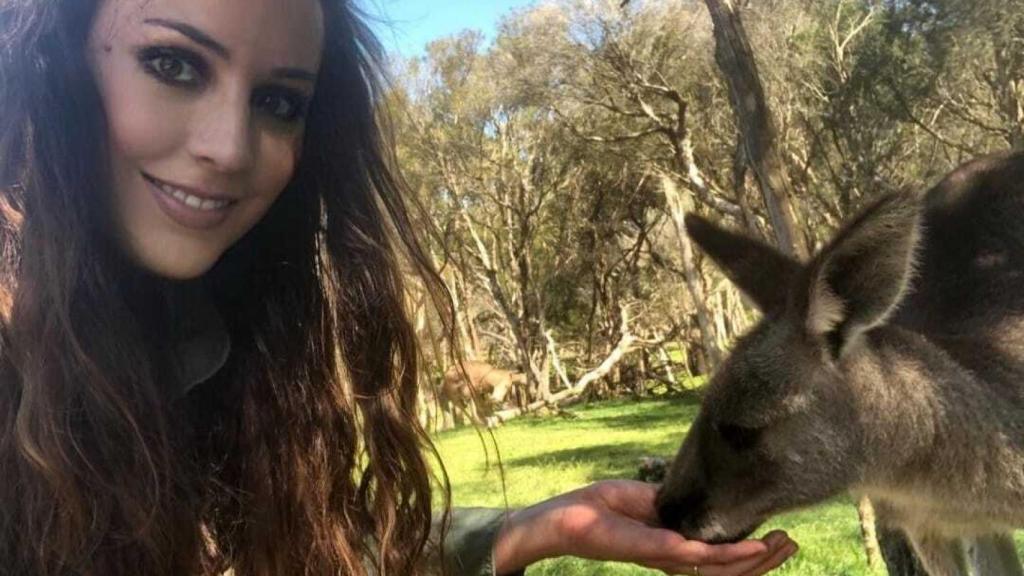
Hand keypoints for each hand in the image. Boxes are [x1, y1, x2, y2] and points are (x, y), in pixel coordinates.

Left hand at [493, 480, 796, 575]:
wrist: (568, 517)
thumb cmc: (601, 508)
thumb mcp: (646, 500)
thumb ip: (673, 503)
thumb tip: (700, 492)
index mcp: (676, 549)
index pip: (722, 559)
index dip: (754, 553)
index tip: (780, 536)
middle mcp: (677, 560)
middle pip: (731, 570)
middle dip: (766, 560)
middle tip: (792, 543)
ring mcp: (669, 557)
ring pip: (724, 567)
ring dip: (757, 559)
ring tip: (783, 545)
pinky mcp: (659, 550)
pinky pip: (703, 556)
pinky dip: (731, 553)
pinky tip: (755, 546)